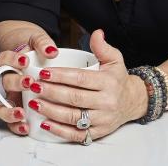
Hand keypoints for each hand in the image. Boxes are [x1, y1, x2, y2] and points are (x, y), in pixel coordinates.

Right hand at [0, 29, 60, 135]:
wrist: (30, 56)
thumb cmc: (31, 48)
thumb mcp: (37, 39)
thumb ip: (42, 43)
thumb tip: (51, 51)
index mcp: (7, 62)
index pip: (4, 59)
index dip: (12, 60)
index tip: (25, 60)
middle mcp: (4, 79)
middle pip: (3, 82)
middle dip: (15, 83)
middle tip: (29, 83)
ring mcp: (8, 95)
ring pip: (1, 105)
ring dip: (9, 110)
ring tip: (21, 113)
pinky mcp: (14, 109)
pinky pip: (10, 120)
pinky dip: (15, 125)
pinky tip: (25, 126)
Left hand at [29, 29, 145, 142]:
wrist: (132, 102)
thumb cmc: (118, 79)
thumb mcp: (115, 59)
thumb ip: (102, 46)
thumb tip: (96, 32)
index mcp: (108, 83)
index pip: (80, 79)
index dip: (60, 76)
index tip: (43, 73)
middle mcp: (106, 102)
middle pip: (74, 98)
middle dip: (51, 92)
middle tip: (34, 86)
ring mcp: (102, 120)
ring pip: (73, 117)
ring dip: (51, 111)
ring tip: (35, 102)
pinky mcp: (98, 133)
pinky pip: (77, 135)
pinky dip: (60, 131)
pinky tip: (45, 123)